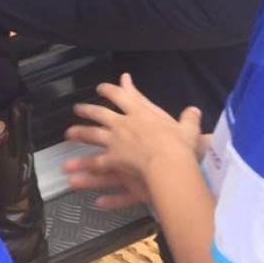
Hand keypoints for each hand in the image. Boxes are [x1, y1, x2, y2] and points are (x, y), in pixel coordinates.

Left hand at [63, 73, 202, 209]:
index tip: (100, 88)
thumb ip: (188, 117)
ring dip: (79, 134)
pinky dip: (92, 172)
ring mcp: (115, 143)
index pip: (121, 97)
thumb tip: (194, 109)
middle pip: (100, 114)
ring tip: (68, 134)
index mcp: (139, 113)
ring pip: (92, 136)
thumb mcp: (187, 127)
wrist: (171, 163)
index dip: (110, 90)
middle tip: (77, 109)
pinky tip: (81, 174)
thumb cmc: (181, 144)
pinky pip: (100, 166)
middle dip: (87, 110)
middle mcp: (123, 124)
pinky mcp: (114, 162)